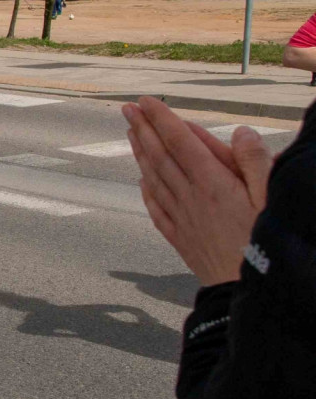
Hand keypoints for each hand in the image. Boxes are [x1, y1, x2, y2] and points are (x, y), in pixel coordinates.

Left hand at [123, 96, 272, 285]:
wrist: (244, 296)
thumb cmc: (264, 245)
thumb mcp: (271, 198)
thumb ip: (255, 162)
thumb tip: (239, 131)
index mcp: (213, 184)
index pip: (181, 142)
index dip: (162, 119)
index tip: (146, 101)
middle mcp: (191, 198)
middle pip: (161, 156)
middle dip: (143, 129)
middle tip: (127, 108)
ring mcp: (182, 219)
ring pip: (154, 179)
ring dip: (140, 153)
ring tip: (131, 133)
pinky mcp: (180, 239)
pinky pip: (156, 208)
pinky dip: (146, 189)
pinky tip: (142, 180)